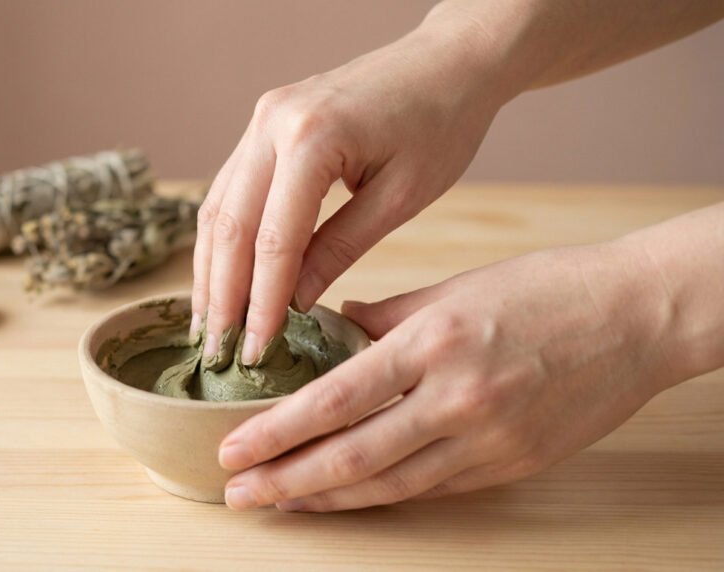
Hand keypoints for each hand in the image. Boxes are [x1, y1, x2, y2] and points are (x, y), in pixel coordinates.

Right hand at [190, 15, 509, 363]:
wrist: (447, 61)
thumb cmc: (440, 123)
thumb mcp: (401, 196)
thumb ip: (340, 249)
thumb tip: (295, 302)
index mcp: (314, 137)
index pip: (274, 239)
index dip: (262, 302)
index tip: (257, 351)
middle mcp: (273, 122)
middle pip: (230, 225)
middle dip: (222, 295)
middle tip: (217, 351)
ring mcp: (262, 118)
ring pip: (217, 207)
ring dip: (209, 269)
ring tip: (209, 325)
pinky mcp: (263, 124)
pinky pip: (229, 189)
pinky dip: (222, 238)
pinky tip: (219, 276)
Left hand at [217, 240, 685, 510]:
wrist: (638, 316)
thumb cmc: (546, 289)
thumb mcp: (457, 287)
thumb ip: (387, 317)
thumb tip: (334, 330)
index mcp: (435, 341)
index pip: (336, 398)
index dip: (278, 430)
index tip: (233, 447)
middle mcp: (458, 397)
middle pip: (353, 455)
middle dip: (286, 480)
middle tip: (239, 492)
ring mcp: (489, 438)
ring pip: (390, 484)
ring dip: (327, 498)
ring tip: (282, 502)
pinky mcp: (513, 464)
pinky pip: (433, 487)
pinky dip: (384, 494)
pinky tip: (348, 496)